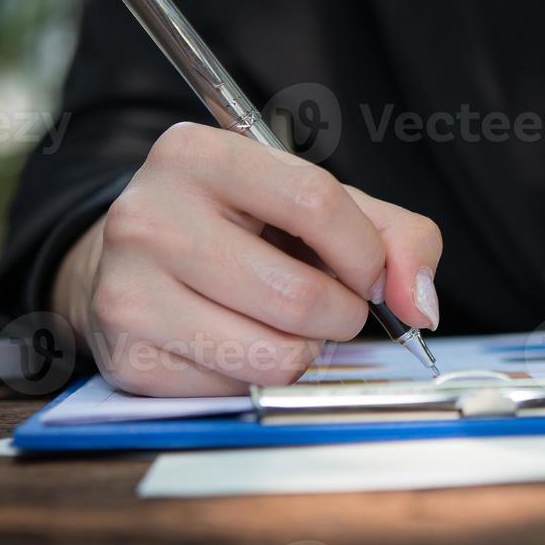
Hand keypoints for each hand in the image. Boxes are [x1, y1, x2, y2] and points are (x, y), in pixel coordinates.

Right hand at [51, 122, 442, 396]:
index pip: (315, 202)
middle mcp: (149, 216)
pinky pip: (237, 389)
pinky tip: (236, 341)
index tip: (373, 275)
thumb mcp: (319, 205)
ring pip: (273, 354)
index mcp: (200, 154)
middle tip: (331, 306)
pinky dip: (257, 376)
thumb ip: (395, 237)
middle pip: (299, 294)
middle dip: (341, 314)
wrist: (135, 263)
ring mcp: (128, 290)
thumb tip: (418, 305)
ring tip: (285, 323)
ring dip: (306, 351)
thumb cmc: (242, 228)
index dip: (366, 252)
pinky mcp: (126, 357)